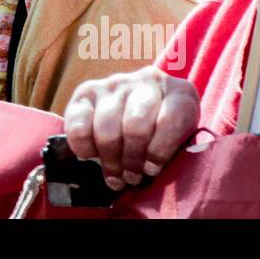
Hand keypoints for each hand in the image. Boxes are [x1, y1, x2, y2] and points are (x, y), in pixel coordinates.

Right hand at [63, 67, 199, 190]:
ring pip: (107, 129)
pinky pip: (79, 126)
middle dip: (132, 160)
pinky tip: (92, 156)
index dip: (160, 150)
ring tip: (115, 174)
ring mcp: (116, 83)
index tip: (152, 169)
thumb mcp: (179, 146)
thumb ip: (172, 155)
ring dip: (110, 160)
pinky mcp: (87, 91)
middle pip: (136, 125)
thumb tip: (150, 170)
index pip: (173, 117)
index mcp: (180, 94)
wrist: (135, 122)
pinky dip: (84, 148)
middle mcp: (148, 81)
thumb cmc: (161, 141)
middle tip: (131, 177)